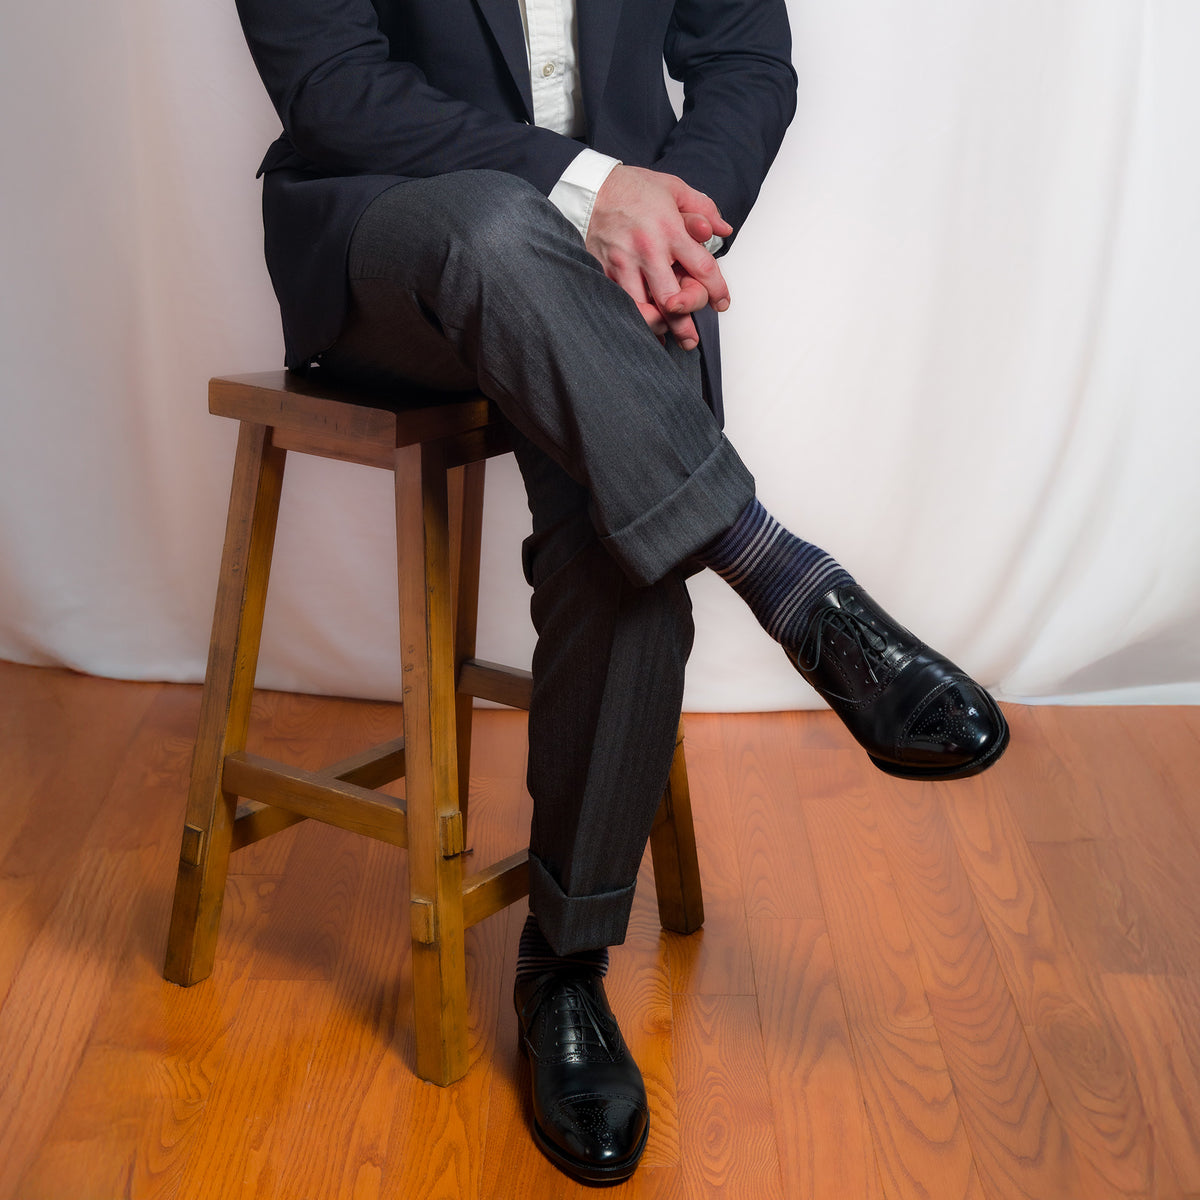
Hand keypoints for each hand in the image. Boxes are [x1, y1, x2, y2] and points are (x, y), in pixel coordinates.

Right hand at [586, 165, 731, 349]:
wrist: (590, 189)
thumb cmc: (633, 189)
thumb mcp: (673, 188)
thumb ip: (703, 208)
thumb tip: (723, 229)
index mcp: (670, 229)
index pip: (702, 268)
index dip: (717, 291)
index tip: (722, 304)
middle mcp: (648, 250)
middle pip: (673, 299)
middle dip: (686, 323)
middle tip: (693, 338)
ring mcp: (625, 264)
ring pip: (645, 309)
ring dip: (660, 328)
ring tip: (670, 338)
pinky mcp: (606, 272)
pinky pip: (622, 305)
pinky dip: (635, 322)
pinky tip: (644, 330)